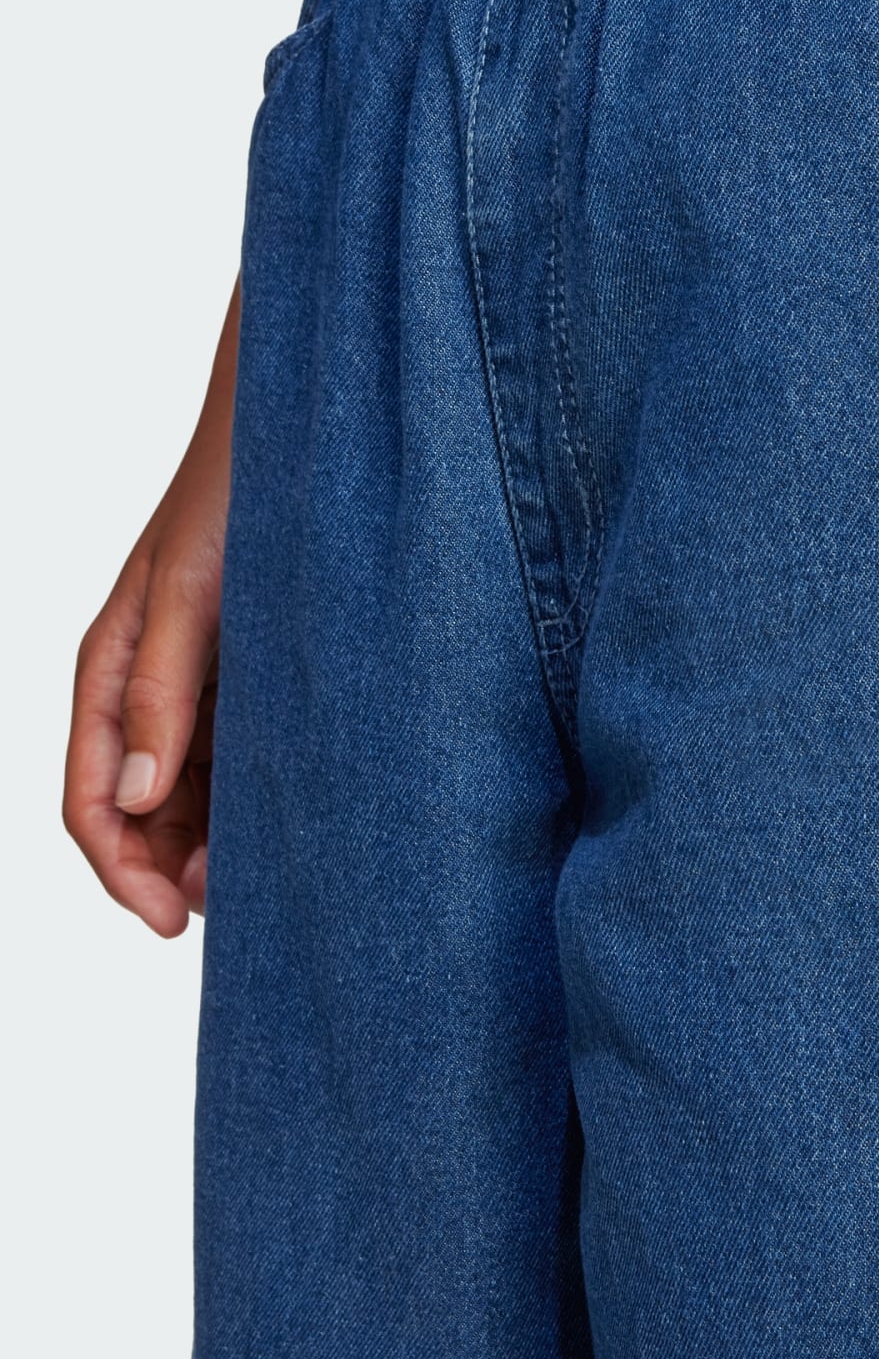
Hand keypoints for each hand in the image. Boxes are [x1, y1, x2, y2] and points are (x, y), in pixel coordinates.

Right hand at [64, 287, 239, 936]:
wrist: (310, 435)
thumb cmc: (236, 498)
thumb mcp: (190, 594)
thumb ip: (160, 693)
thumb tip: (137, 799)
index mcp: (107, 669)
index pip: (89, 800)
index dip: (123, 873)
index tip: (173, 923)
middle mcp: (145, 685)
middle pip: (138, 811)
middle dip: (174, 868)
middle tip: (235, 907)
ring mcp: (198, 683)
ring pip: (190, 792)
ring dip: (215, 841)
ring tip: (268, 875)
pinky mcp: (250, 674)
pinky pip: (238, 755)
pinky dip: (252, 797)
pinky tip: (293, 820)